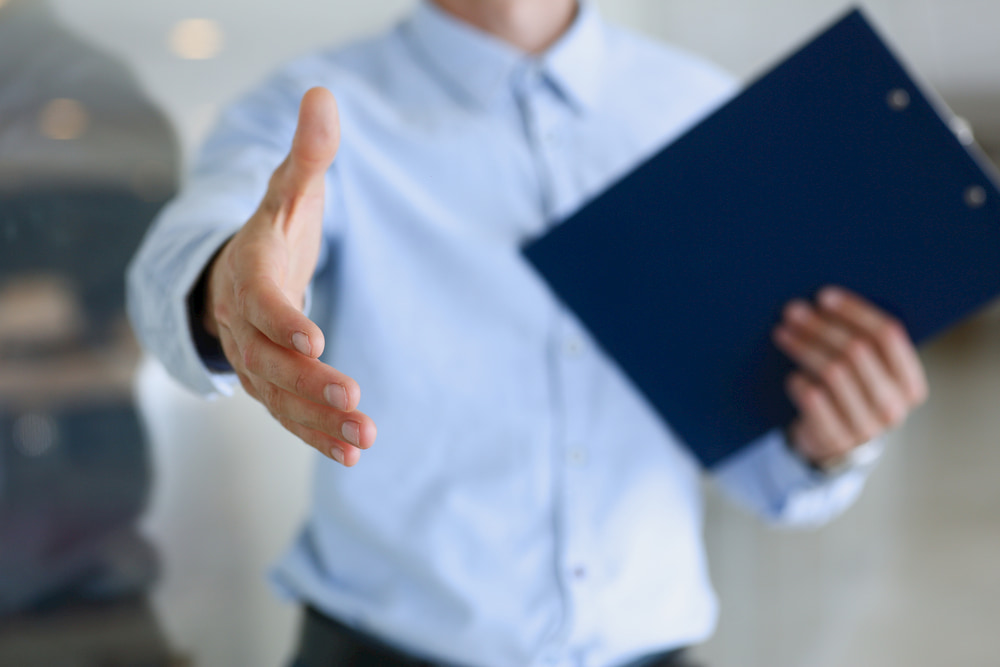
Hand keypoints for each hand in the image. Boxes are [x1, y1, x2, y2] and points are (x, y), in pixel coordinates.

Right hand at [202, 87, 375, 465]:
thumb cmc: (273, 228)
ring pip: (280, 396)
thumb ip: (309, 152)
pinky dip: (318, 435)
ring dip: (318, 420)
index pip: (260, 298)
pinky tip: (354, 452)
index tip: (314, 337)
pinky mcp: (271, 384)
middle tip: (350, 398)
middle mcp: (244, 323)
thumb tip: (323, 95)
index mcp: (249, 272)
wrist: (240, 270)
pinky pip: (289, 415)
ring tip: (363, 438)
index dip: (283, 318)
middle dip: (306, 380)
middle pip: (267, 358)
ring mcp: (254, 359)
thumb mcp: (290, 187)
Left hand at [772, 286, 927, 468]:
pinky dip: (800, 382)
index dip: (855, 311)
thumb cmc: (851, 395)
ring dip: (803, 347)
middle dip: (821, 325)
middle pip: (856, 350)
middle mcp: (894, 407)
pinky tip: (792, 375)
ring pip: (832, 371)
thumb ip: (864, 344)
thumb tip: (826, 299)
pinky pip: (814, 399)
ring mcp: (866, 426)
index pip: (888, 335)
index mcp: (910, 384)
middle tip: (793, 310)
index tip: (824, 296)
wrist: (835, 446)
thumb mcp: (868, 374)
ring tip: (783, 332)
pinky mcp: (835, 438)